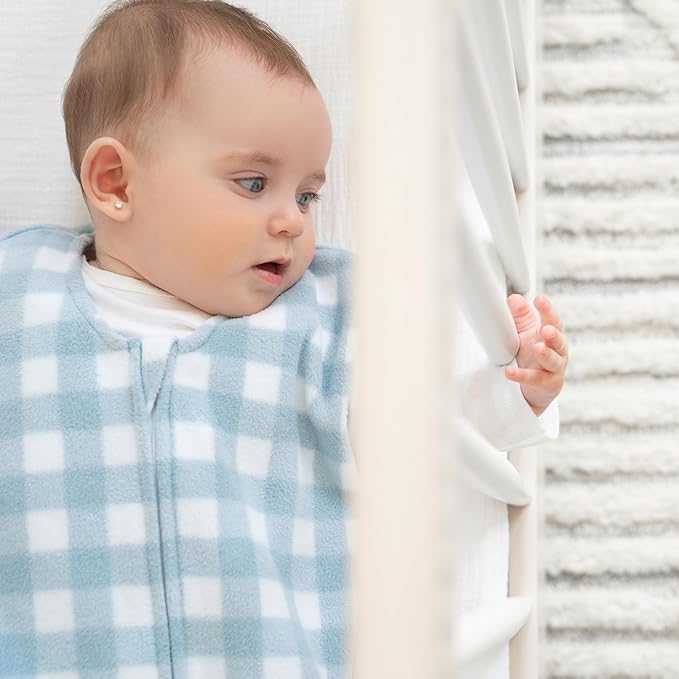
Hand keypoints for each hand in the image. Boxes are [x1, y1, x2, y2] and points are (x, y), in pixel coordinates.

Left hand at [504, 294, 567, 416]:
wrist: (537, 387)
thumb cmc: (533, 355)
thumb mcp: (527, 334)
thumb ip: (521, 316)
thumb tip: (513, 298)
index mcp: (552, 336)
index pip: (553, 321)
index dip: (547, 310)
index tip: (539, 299)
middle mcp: (557, 351)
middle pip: (559, 341)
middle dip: (553, 335)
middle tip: (546, 329)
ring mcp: (554, 369)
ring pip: (553, 361)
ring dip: (546, 354)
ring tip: (538, 348)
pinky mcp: (546, 384)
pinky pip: (535, 379)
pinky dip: (522, 375)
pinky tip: (510, 372)